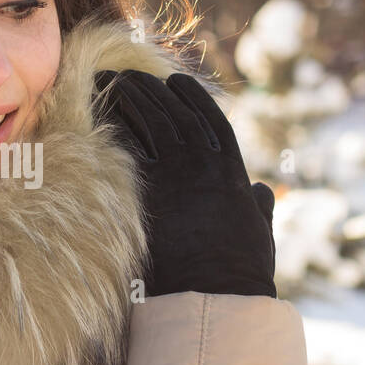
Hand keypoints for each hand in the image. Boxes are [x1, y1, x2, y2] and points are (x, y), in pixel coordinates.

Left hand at [93, 69, 275, 298]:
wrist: (216, 290)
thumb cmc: (240, 269)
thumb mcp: (259, 231)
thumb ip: (259, 207)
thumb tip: (262, 193)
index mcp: (232, 171)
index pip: (212, 121)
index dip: (192, 98)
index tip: (175, 82)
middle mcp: (205, 163)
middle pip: (175, 113)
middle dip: (151, 90)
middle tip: (129, 75)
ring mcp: (178, 173)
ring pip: (151, 121)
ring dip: (130, 96)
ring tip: (110, 80)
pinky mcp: (150, 188)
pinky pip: (128, 145)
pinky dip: (116, 123)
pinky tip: (102, 110)